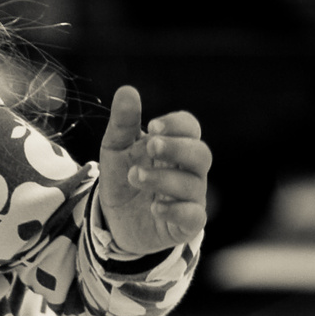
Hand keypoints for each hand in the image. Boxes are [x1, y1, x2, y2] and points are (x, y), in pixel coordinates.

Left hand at [97, 86, 210, 256]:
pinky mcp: (185, 225)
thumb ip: (122, 123)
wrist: (113, 221)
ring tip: (134, 176)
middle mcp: (188, 170)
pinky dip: (177, 211)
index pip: (190, 128)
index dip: (176, 125)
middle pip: (201, 154)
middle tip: (149, 146)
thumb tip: (127, 90)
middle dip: (177, 148)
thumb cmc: (122, 179)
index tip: (151, 127)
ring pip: (192, 184)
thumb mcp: (115, 149)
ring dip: (163, 178)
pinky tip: (155, 207)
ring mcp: (190, 198)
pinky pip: (194, 217)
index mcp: (175, 146)